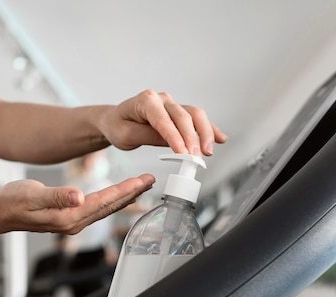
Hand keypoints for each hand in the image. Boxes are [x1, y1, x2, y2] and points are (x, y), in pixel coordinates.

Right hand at [0, 174, 154, 233]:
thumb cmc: (13, 202)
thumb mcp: (32, 194)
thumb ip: (57, 196)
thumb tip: (79, 197)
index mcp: (68, 217)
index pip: (104, 202)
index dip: (124, 190)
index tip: (142, 180)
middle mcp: (74, 223)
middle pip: (110, 207)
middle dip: (132, 193)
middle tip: (150, 180)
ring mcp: (72, 223)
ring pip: (106, 209)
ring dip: (125, 197)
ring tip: (141, 185)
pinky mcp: (69, 219)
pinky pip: (97, 209)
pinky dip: (112, 200)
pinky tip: (119, 195)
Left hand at [101, 90, 226, 155]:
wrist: (115, 119)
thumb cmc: (118, 125)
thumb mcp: (126, 135)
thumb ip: (148, 136)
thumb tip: (171, 143)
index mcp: (146, 101)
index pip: (164, 120)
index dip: (175, 137)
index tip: (182, 153)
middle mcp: (162, 99)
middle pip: (184, 115)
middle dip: (193, 138)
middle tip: (197, 157)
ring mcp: (172, 104)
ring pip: (195, 115)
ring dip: (205, 133)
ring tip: (208, 151)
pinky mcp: (178, 113)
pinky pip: (197, 119)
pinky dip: (209, 129)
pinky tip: (220, 138)